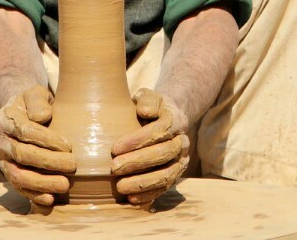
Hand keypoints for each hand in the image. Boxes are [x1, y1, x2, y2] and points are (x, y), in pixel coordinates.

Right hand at [0, 86, 74, 207]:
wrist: (20, 114)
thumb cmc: (34, 104)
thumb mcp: (35, 93)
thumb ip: (38, 101)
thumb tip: (43, 116)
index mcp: (4, 119)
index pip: (24, 131)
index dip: (46, 140)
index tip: (68, 145)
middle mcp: (0, 142)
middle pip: (22, 155)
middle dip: (48, 162)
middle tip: (72, 165)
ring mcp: (3, 161)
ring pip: (18, 176)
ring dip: (42, 183)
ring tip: (64, 185)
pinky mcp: (9, 175)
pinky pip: (19, 189)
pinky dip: (34, 196)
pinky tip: (50, 200)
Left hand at [111, 88, 189, 205]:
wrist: (169, 119)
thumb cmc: (151, 107)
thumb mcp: (148, 96)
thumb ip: (147, 99)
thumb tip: (144, 111)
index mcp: (176, 120)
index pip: (159, 131)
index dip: (137, 141)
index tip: (114, 148)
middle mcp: (183, 142)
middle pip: (164, 154)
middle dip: (137, 162)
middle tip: (114, 168)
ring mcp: (182, 160)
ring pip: (167, 175)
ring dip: (143, 183)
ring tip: (120, 187)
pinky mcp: (177, 175)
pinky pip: (165, 188)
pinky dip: (149, 195)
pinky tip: (131, 199)